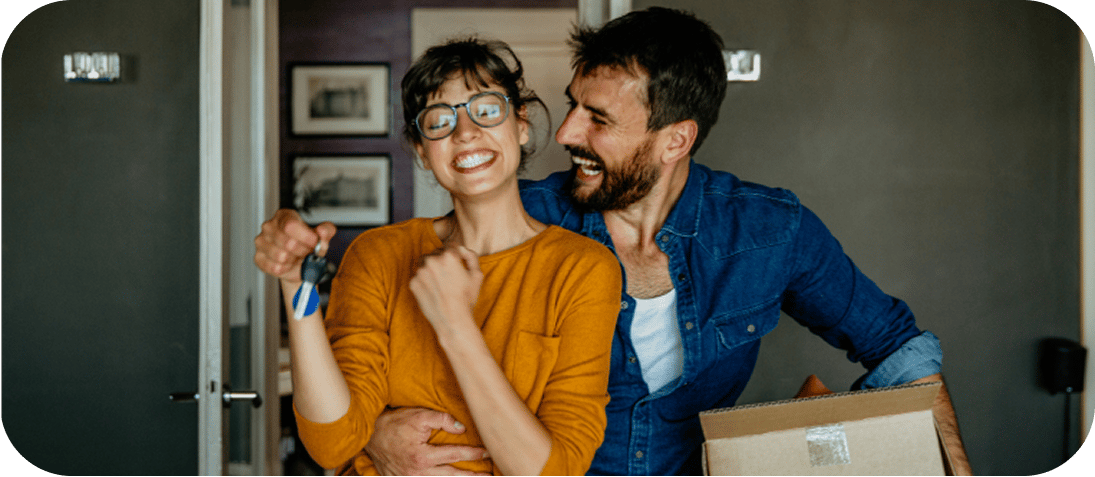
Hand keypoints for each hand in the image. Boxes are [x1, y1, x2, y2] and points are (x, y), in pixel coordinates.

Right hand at [253, 209, 335, 283]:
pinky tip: (288, 264)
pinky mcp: (258, 257)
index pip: (291, 225)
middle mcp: (270, 226)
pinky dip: (286, 269)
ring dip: (294, 261)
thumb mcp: (322, 237)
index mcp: (285, 216)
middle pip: (288, 242)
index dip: (306, 237)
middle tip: (307, 252)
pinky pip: (274, 267)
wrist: (300, 264)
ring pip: (281, 256)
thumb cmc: (308, 246)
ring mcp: (261, 242)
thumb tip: (323, 231)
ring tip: (297, 257)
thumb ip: (326, 231)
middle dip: (303, 251)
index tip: (314, 242)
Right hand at [365, 407, 489, 475]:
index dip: (473, 454)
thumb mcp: (418, 416)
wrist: (369, 435)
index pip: (455, 455)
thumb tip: (462, 428)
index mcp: (423, 457)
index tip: (486, 452)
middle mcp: (418, 472)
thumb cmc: (394, 423)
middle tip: (488, 476)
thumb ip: (442, 420)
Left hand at [408, 246, 482, 335]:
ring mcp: (420, 272)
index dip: (456, 254)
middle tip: (449, 277)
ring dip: (431, 268)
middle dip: (442, 261)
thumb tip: (462, 249)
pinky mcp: (413, 283)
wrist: (452, 320)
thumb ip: (471, 256)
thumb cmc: (467, 299)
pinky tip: (434, 291)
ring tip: (440, 283)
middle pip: (436, 253)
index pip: (450, 245)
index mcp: (449, 256)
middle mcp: (432, 260)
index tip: (457, 264)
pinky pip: (418, 276)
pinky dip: (424, 280)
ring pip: (425, 262)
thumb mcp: (477, 275)